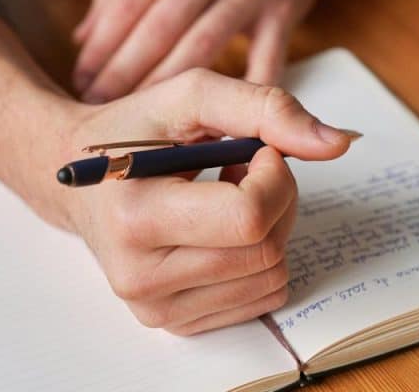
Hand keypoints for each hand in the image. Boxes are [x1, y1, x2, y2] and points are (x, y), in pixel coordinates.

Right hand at [60, 68, 350, 333]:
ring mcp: (157, 309)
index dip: (274, 176)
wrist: (79, 180)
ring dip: (269, 227)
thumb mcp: (191, 96)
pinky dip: (258, 256)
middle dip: (276, 198)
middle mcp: (140, 277)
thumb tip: (339, 143)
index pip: (249, 218)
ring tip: (226, 196)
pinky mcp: (176, 322)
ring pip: (272, 276)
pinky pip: (262, 297)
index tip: (256, 149)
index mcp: (136, 218)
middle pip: (267, 249)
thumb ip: (266, 108)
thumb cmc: (134, 132)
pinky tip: (222, 228)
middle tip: (241, 166)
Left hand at [71, 0, 351, 102]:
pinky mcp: (284, 15)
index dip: (100, 44)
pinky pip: (260, 65)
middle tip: (97, 108)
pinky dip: (237, 100)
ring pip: (199, 50)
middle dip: (122, 74)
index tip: (80, 78)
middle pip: (158, 28)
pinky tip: (214, 130)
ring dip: (163, 89)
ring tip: (136, 120)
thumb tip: (83, 37)